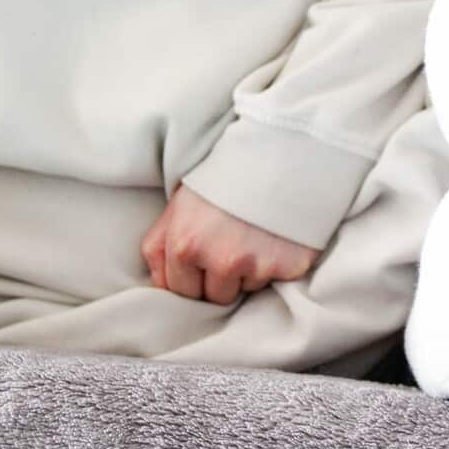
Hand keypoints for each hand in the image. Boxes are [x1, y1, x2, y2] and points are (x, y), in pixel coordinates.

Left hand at [140, 184, 320, 304]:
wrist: (279, 152)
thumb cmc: (223, 177)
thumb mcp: (178, 204)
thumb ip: (159, 248)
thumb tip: (161, 287)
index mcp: (185, 246)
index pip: (183, 292)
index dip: (195, 276)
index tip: (208, 256)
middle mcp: (221, 261)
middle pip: (217, 297)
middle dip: (223, 277)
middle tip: (235, 243)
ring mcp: (257, 265)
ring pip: (249, 288)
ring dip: (251, 269)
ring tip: (257, 235)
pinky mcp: (289, 266)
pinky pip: (278, 279)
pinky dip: (279, 263)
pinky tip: (277, 237)